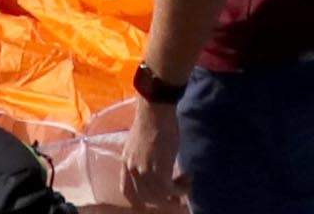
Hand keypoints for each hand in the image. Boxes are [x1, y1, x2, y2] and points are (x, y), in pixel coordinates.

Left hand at [113, 95, 183, 210]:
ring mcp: (144, 172)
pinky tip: (188, 180)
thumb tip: (155, 166)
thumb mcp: (140, 142)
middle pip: (145, 198)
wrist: (155, 110)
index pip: (126, 191)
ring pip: (159, 197)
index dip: (139, 201)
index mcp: (125, 163)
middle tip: (177, 196)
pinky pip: (170, 190)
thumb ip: (142, 158)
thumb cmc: (152, 120)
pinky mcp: (158, 170)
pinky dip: (181, 189)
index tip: (152, 202)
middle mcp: (132, 170)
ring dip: (175, 195)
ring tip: (186, 185)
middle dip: (163, 200)